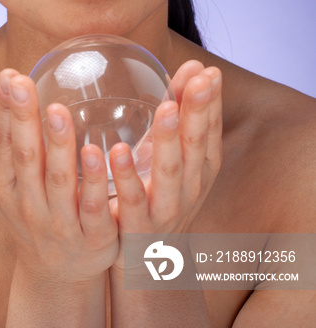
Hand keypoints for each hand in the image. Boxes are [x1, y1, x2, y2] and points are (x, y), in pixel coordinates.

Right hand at [0, 70, 118, 283]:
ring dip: (59, 146)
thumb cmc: (34, 213)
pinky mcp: (93, 237)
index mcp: (7, 187)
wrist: (57, 276)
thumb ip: (2, 136)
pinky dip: (97, 182)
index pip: (4, 144)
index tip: (9, 75)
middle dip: (24, 120)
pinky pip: (96, 207)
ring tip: (59, 112)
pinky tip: (102, 154)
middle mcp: (28, 205)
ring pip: (60, 181)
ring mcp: (60, 223)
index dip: (5, 111)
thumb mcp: (11, 182)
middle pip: (26, 159)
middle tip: (23, 84)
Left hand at [108, 60, 221, 267]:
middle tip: (198, 83)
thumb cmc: (157, 194)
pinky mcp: (137, 227)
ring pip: (169, 173)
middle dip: (198, 114)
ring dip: (168, 140)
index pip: (209, 130)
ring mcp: (165, 209)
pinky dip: (126, 177)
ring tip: (165, 110)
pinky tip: (116, 152)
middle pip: (195, 147)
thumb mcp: (170, 153)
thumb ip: (179, 110)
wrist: (147, 263)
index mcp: (198, 168)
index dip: (211, 102)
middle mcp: (188, 188)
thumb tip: (195, 64)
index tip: (210, 72)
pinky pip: (132, 201)